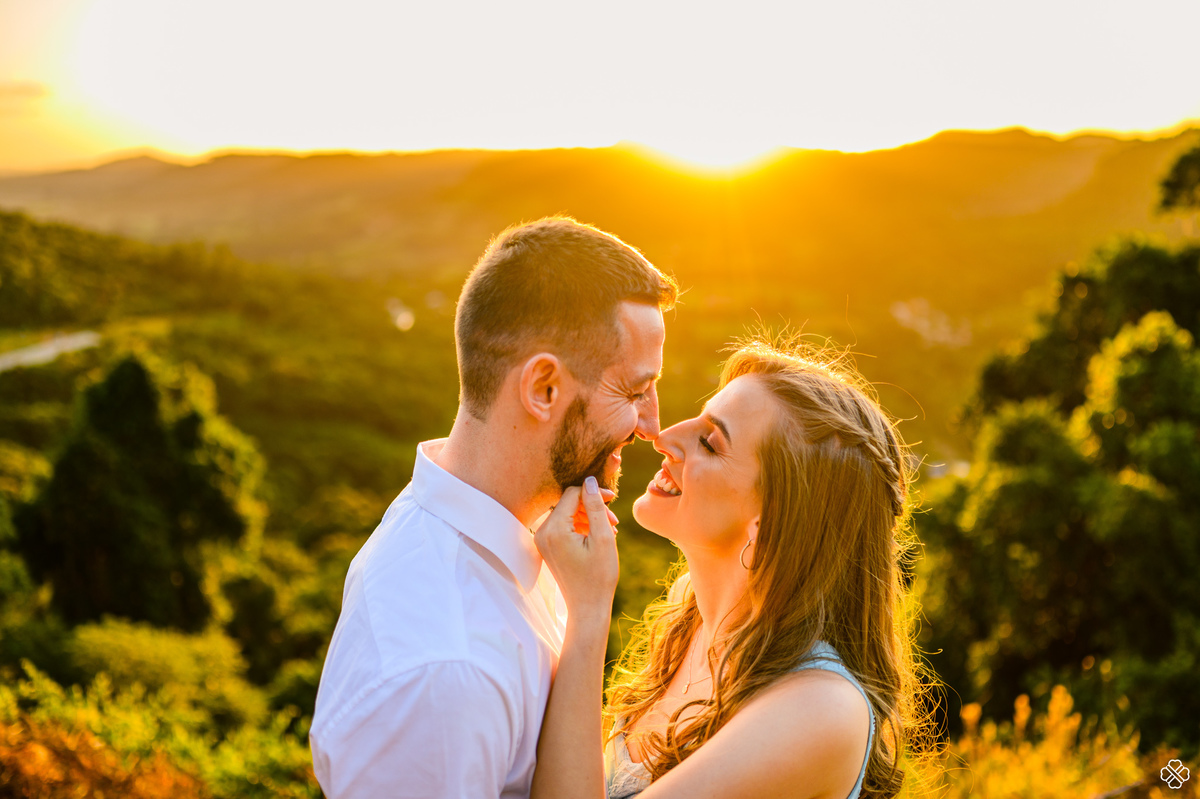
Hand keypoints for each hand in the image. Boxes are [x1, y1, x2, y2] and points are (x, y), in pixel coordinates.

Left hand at [534, 477, 618, 619]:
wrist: (587, 606)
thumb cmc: (599, 575)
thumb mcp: (603, 538)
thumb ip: (595, 506)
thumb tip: (590, 480)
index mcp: (554, 529)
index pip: (572, 494)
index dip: (593, 492)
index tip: (612, 499)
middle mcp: (542, 532)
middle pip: (568, 503)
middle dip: (592, 507)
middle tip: (614, 521)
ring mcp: (542, 540)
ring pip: (567, 514)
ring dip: (588, 517)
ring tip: (610, 529)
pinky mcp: (547, 547)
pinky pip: (564, 526)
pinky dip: (581, 526)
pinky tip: (598, 536)